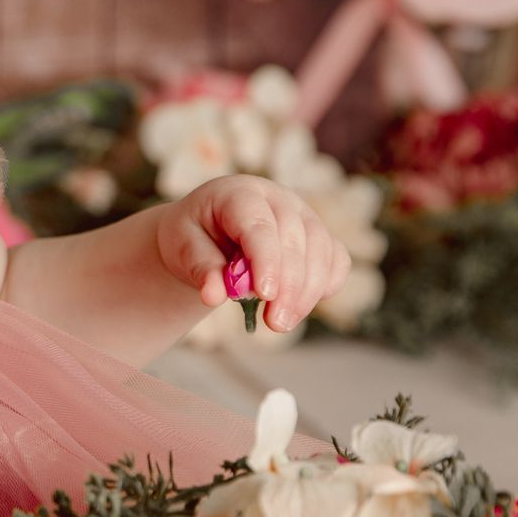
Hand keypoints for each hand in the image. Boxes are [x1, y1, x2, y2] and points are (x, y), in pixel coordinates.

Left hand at [154, 174, 351, 334]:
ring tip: (281, 323)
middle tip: (275, 323)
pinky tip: (300, 307)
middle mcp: (278, 198)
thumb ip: (200, 268)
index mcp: (239, 193)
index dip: (266, 260)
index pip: (259, 225)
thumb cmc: (193, 235)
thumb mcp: (181, 247)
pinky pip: (336, 260)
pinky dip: (326, 286)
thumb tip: (214, 295)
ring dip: (307, 293)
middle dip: (289, 286)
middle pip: (295, 239)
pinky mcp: (318, 236)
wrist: (205, 232)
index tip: (265, 294)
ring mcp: (303, 215)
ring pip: (322, 251)